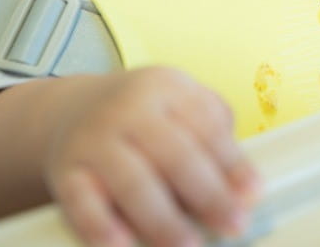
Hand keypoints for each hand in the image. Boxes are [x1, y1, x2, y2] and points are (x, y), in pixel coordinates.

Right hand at [46, 68, 259, 246]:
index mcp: (168, 87)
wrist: (71, 110)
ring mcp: (95, 138)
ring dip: (163, 219)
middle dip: (208, 194)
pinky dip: (101, 226)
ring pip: (133, 182)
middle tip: (234, 225)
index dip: (232, 163)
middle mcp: (130, 108)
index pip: (207, 127)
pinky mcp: (67, 171)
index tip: (253, 195)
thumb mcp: (180, 108)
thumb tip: (246, 189)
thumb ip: (213, 138)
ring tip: (188, 245)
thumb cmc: (144, 118)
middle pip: (175, 154)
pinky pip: (82, 202)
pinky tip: (121, 245)